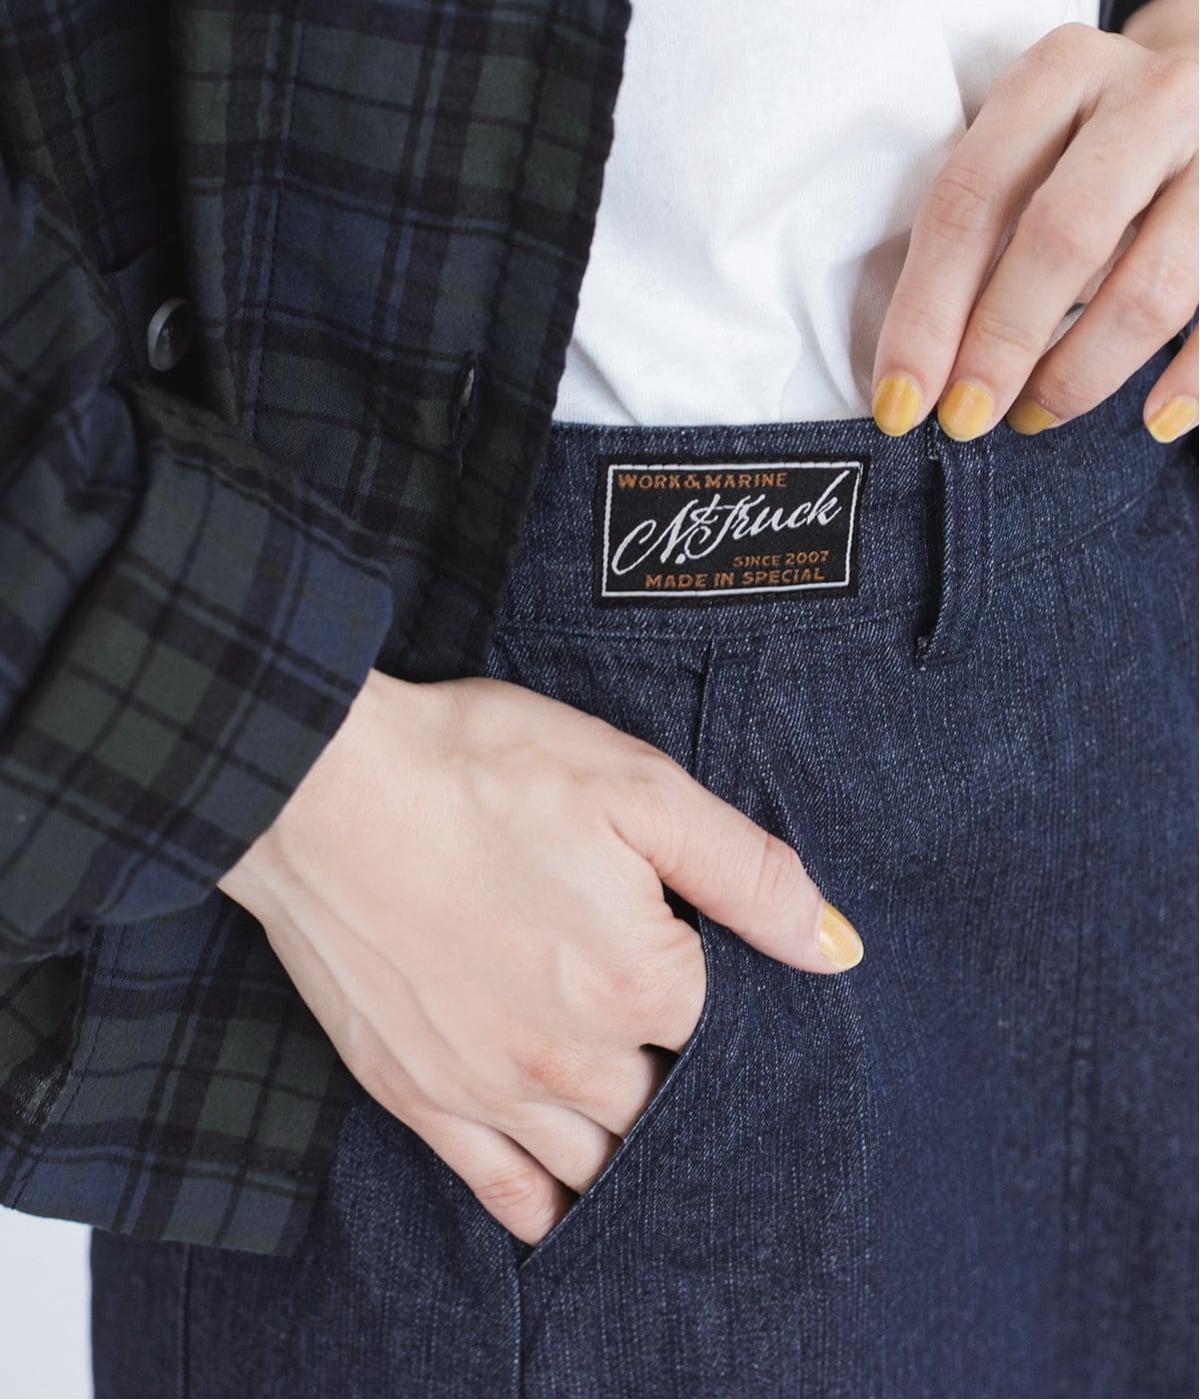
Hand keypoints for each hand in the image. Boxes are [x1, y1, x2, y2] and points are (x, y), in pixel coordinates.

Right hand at [218, 670, 860, 1244]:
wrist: (317, 786)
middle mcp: (573, 1058)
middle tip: (684, 1055)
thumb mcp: (636, 787)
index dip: (740, 1010)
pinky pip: (501, 1186)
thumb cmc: (478, 769)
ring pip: (597, 1161)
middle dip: (689, 1086)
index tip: (727, 989)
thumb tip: (833, 948)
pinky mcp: (419, 1096)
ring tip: (643, 1127)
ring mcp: (491, 1089)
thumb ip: (744, 873)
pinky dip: (544, 1201)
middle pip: (668, 1110)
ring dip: (629, 1147)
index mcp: (641, 983)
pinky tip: (562, 1196)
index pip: (731, 1036)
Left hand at [871, 9, 1197, 444]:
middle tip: (966, 418)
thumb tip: (918, 371)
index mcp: (1057, 76)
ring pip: (1152, 286)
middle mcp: (1148, 98)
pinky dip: (1192, 379)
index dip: (927, 313)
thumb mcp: (1023, 148)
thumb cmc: (1081, 143)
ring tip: (1034, 414)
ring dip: (1082, 372)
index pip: (970, 200)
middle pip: (1063, 236)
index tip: (899, 400)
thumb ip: (975, 232)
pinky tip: (1155, 421)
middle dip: (1002, 344)